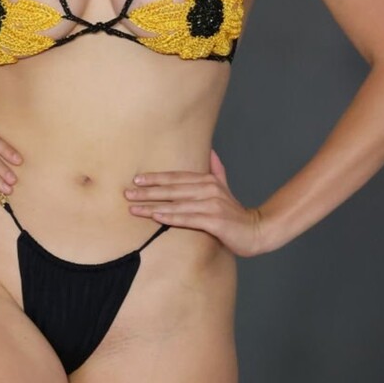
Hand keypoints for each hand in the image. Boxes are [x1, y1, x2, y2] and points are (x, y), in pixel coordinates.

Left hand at [125, 148, 269, 255]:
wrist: (257, 231)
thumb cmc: (235, 213)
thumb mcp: (225, 188)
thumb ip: (216, 170)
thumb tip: (211, 151)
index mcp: (209, 181)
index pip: (177, 177)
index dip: (156, 178)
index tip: (136, 180)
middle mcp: (209, 190)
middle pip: (173, 189)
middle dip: (148, 191)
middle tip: (126, 193)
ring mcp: (212, 205)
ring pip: (176, 204)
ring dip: (153, 205)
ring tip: (133, 208)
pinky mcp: (214, 221)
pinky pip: (188, 218)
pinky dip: (171, 217)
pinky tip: (156, 216)